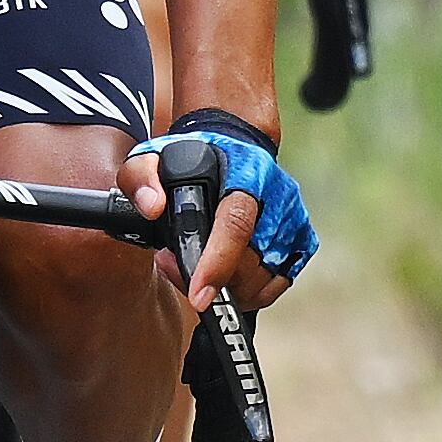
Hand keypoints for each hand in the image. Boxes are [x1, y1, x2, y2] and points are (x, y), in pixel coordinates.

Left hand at [119, 130, 316, 315]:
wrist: (234, 145)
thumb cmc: (192, 155)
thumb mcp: (153, 155)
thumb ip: (141, 176)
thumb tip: (152, 206)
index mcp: (246, 175)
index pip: (236, 224)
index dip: (218, 263)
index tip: (199, 295)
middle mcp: (278, 200)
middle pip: (248, 264)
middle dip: (209, 279)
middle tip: (171, 263)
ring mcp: (293, 223)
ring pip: (262, 282)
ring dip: (226, 289)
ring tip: (193, 266)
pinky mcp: (300, 241)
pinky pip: (275, 284)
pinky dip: (248, 291)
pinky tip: (223, 274)